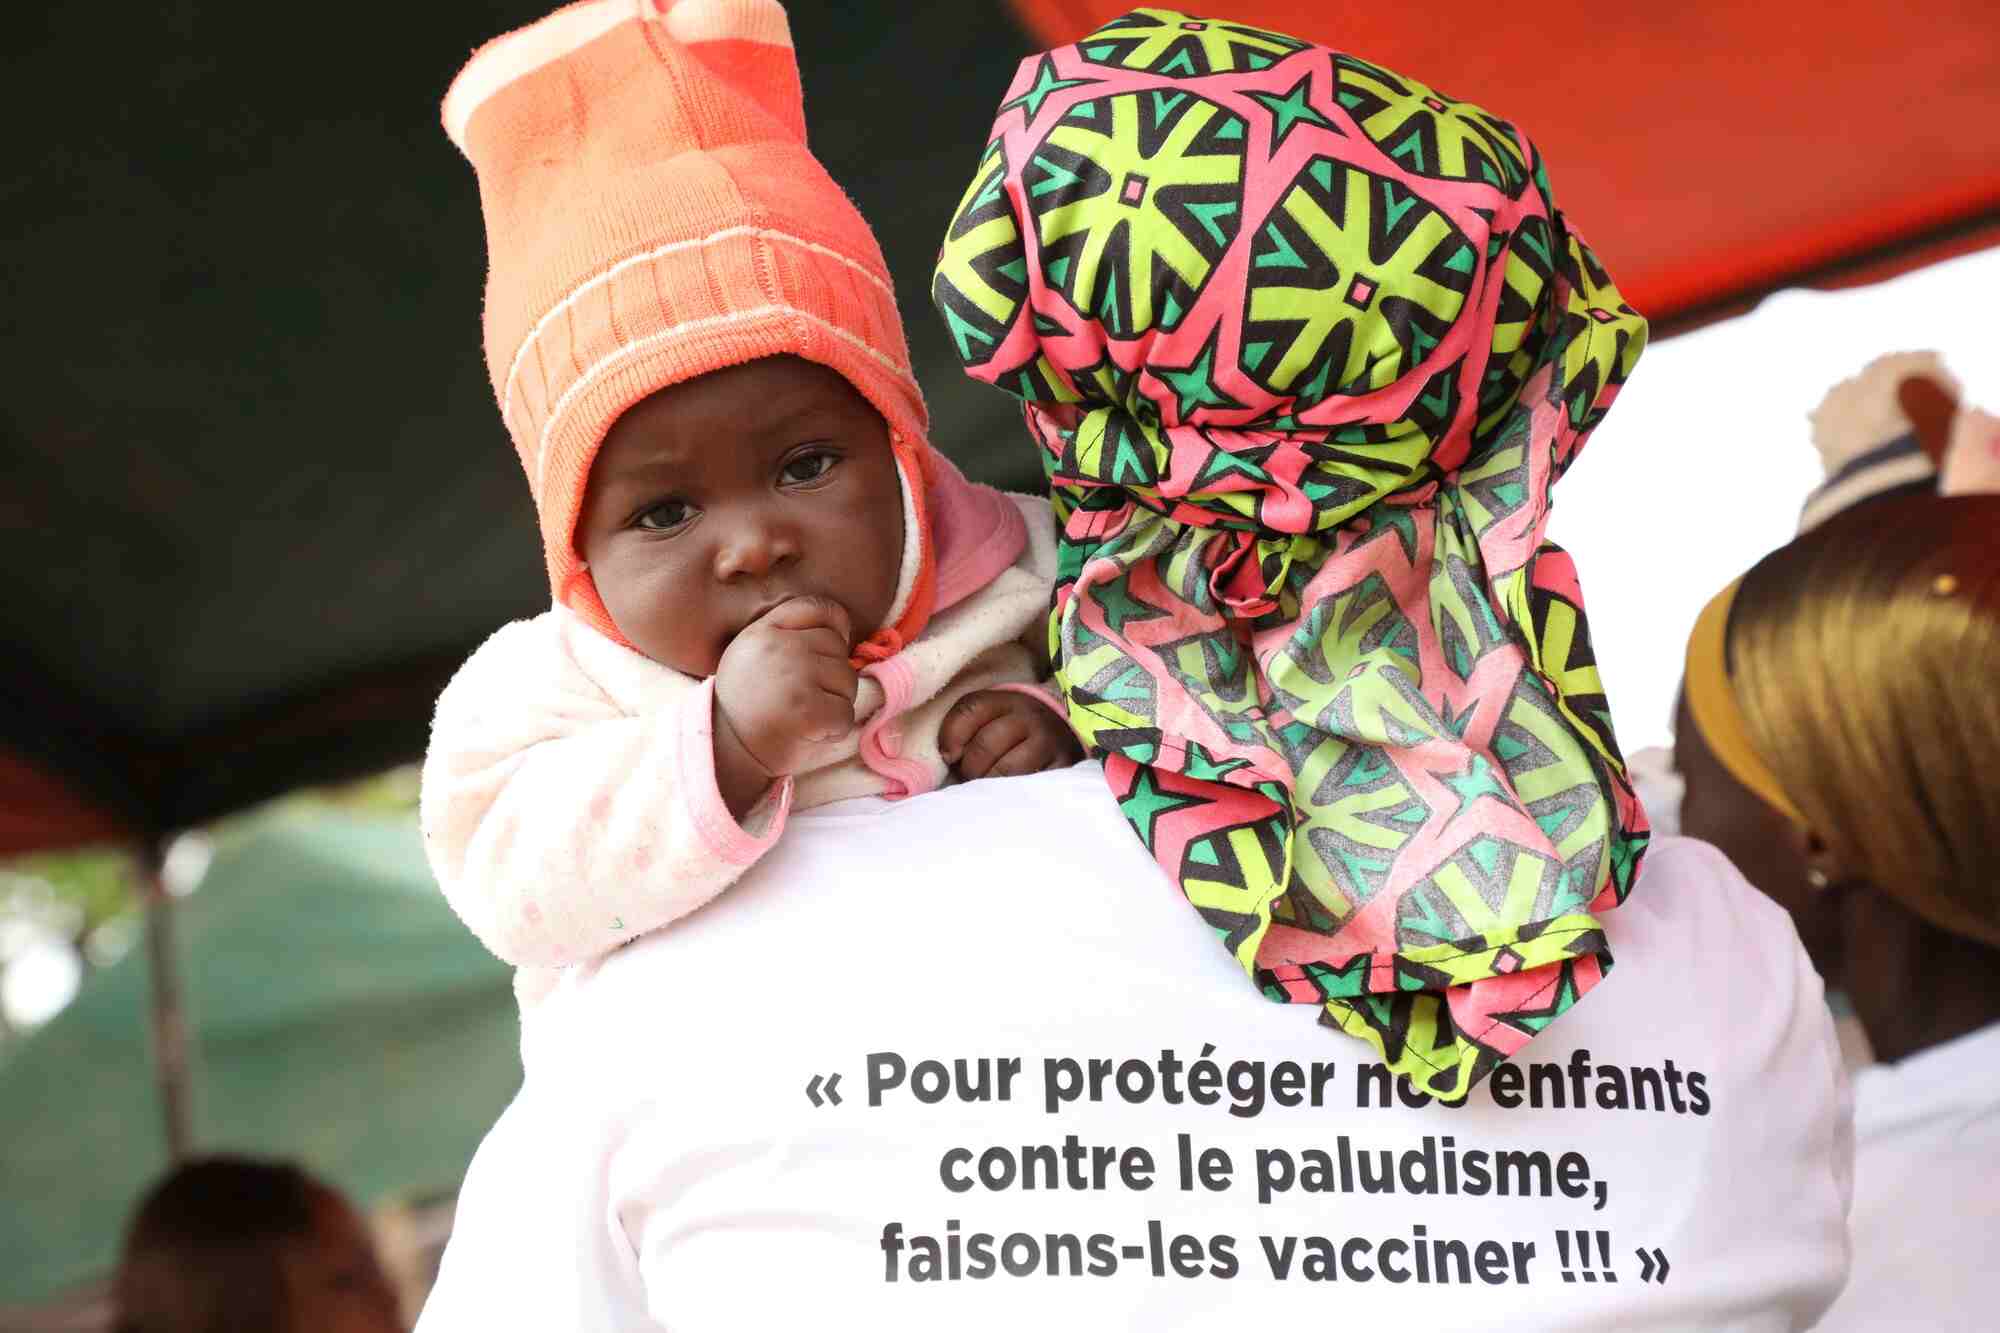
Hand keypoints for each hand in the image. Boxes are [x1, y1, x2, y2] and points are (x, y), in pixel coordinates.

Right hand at [714, 597, 857, 813]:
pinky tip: (809, 732)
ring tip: (803, 715)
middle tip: (803, 698)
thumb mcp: (753, 653)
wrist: (726, 751)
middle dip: (831, 676)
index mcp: (765, 629)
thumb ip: (789, 632)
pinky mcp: (808, 710)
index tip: (822, 656)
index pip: (820, 608)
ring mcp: (795, 676)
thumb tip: (843, 630)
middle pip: (838, 648)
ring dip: (834, 703)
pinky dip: (834, 729)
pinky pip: (845, 714)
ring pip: (847, 681)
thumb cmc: (746, 704)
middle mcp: (780, 646)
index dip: (834, 630)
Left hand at [939, 689, 1080, 780]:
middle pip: (985, 744)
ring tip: (989, 787)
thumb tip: (948, 757)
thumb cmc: (1015, 731)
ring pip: (1005, 770)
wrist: (1065, 734)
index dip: (951, 735)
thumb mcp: (992, 717)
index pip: (971, 709)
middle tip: (971, 777)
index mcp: (1007, 700)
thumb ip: (964, 727)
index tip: (949, 756)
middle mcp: (1030, 717)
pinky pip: (1028, 788)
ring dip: (989, 784)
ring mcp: (1048, 742)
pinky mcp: (1063, 768)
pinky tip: (1008, 794)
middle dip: (970, 767)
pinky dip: (1011, 795)